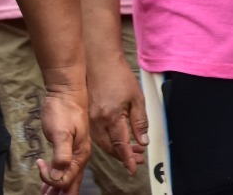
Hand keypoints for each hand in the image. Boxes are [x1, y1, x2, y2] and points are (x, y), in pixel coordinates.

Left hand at [37, 83, 89, 192]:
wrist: (66, 92)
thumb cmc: (64, 110)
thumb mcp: (62, 132)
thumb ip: (61, 155)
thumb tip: (58, 175)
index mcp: (80, 155)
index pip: (66, 180)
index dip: (51, 179)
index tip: (40, 164)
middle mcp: (79, 156)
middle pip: (71, 182)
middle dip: (60, 194)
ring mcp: (74, 151)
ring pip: (68, 177)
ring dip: (58, 188)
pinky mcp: (67, 146)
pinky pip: (64, 168)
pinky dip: (57, 178)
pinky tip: (49, 182)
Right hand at [87, 53, 144, 174]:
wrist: (101, 64)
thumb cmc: (120, 78)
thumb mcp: (137, 98)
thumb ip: (140, 121)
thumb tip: (143, 141)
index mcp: (111, 117)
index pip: (120, 145)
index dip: (127, 159)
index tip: (133, 168)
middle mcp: (98, 122)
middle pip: (110, 148)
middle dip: (124, 156)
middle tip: (138, 160)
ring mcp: (91, 120)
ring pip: (103, 144)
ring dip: (117, 150)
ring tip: (132, 152)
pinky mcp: (89, 117)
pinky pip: (98, 136)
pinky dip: (109, 142)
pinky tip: (119, 141)